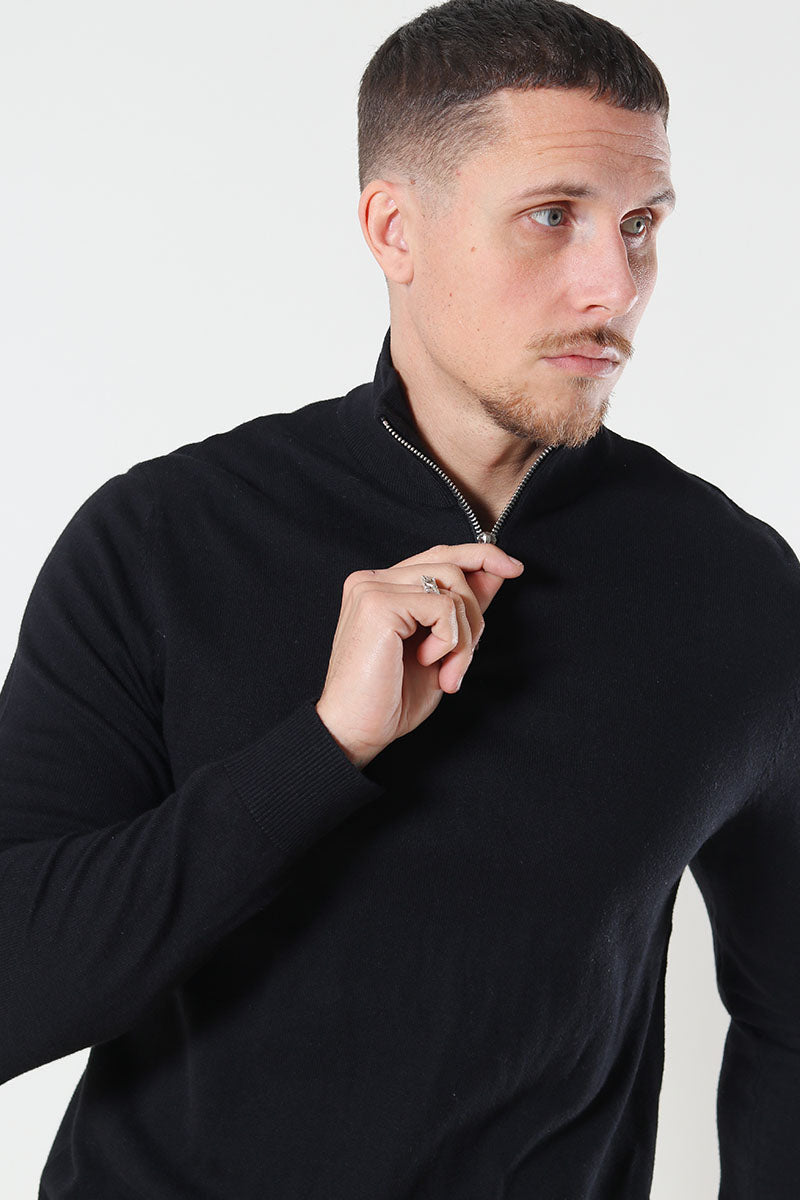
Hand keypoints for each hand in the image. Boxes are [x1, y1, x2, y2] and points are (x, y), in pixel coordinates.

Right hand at [314, 543, 523, 768]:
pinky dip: (450, 641)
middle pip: (451, 567)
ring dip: (464, 636)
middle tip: (462, 662)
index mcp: (382, 587)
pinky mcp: (379, 604)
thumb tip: (498, 570)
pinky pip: (443, 607)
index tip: (513, 568)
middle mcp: (372, 580)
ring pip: (452, 586)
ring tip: (447, 671)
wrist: (357, 731)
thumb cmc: (391, 697)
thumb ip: (462, 607)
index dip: (480, 556)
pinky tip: (428, 662)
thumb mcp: (441, 646)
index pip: (438, 556)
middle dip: (474, 616)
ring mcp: (372, 588)